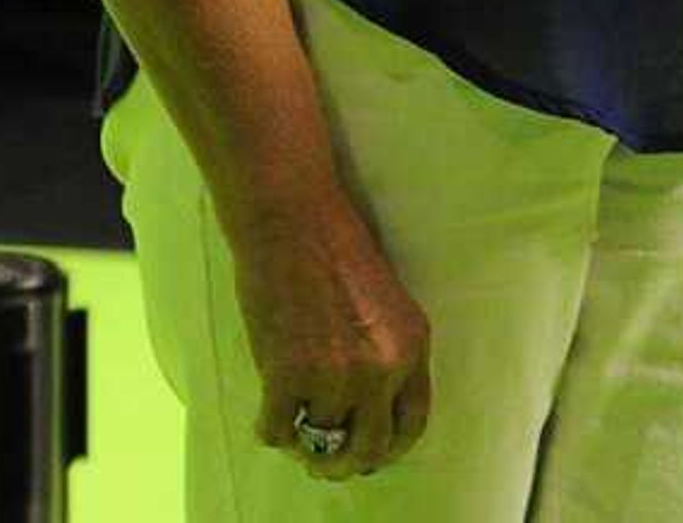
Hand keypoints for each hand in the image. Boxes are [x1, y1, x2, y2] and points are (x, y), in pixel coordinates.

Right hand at [228, 189, 432, 479]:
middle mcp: (382, 366)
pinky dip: (270, 429)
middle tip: (328, 461)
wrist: (296, 222)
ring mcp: (335, 374)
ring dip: (305, 444)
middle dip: (347, 461)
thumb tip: (367, 408)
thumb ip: (386, 353)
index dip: (390, 446)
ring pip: (321, 443)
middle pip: (370, 447)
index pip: (414, 421)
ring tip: (296, 432)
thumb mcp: (388, 304)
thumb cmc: (338, 253)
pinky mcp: (287, 374)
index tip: (371, 452)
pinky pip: (277, 430)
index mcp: (413, 344)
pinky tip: (269, 414)